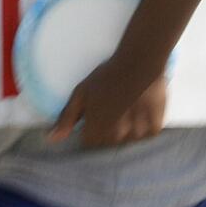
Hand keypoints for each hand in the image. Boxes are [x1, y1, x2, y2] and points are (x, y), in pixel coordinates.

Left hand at [48, 57, 167, 148]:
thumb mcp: (81, 93)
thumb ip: (67, 119)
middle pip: (109, 142)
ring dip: (127, 130)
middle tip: (113, 108)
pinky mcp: (154, 128)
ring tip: (129, 108)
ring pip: (128, 140)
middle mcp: (117, 137)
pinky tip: (141, 111)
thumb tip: (52, 140)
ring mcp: (137, 134)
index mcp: (97, 130)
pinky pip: (146, 136)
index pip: (89, 143)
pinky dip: (144, 127)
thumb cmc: (106, 76)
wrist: (139, 63)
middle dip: (109, 130)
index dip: (90, 130)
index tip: (95, 117)